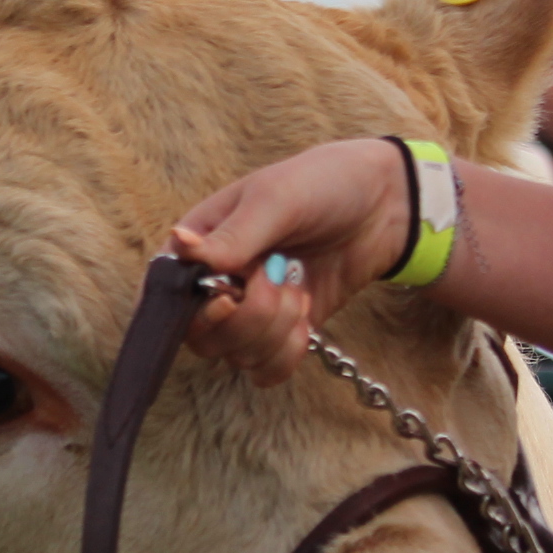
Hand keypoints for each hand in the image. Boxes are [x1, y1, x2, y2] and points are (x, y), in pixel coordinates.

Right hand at [168, 138, 417, 384]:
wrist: (384, 202)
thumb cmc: (322, 183)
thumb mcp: (275, 199)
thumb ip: (231, 235)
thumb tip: (181, 249)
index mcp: (201, 243)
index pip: (168, 295)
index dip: (196, 308)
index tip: (232, 295)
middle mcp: (216, 282)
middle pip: (202, 337)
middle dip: (249, 317)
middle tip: (281, 277)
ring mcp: (248, 311)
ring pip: (236, 355)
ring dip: (276, 330)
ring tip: (300, 289)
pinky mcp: (281, 331)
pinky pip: (266, 368)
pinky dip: (287, 354)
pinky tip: (307, 322)